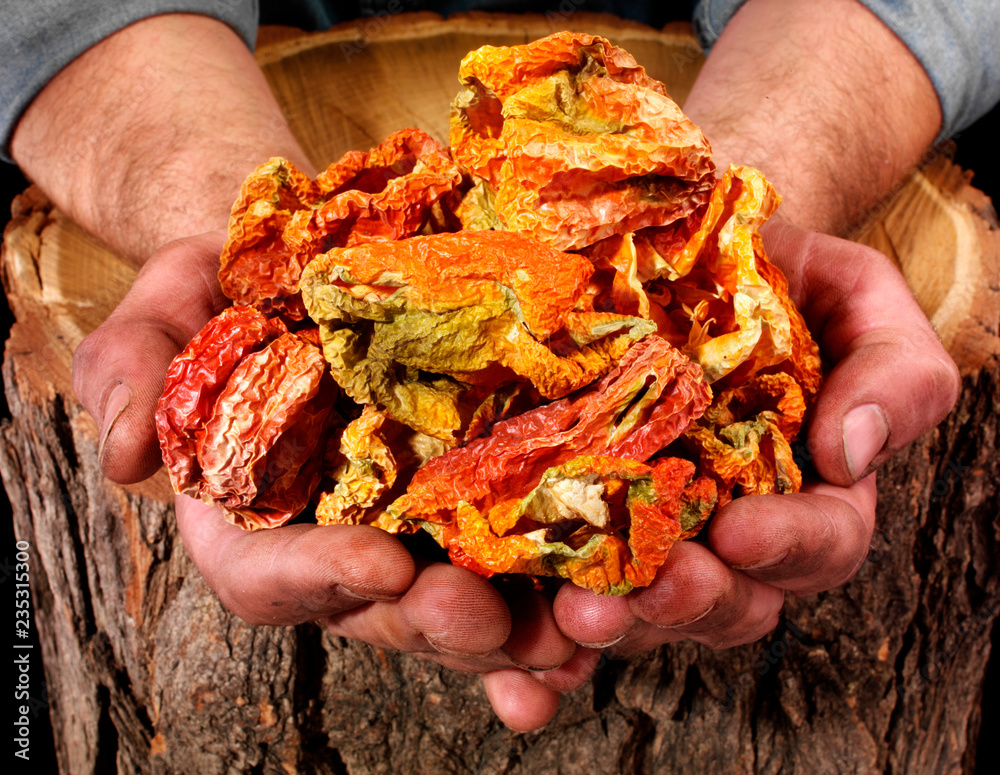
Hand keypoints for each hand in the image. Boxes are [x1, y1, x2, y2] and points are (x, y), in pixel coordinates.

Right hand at [73, 232, 591, 730]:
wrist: (312, 258)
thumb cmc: (229, 285)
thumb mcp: (163, 310)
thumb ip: (131, 374)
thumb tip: (119, 461)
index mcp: (250, 519)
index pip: (270, 576)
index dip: (320, 580)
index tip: (379, 563)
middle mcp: (335, 544)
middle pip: (384, 612)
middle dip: (438, 624)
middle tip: (493, 619)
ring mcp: (412, 531)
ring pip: (462, 607)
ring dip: (519, 635)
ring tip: (576, 638)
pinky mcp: (472, 503)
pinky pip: (519, 565)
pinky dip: (559, 600)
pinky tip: (609, 617)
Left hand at [553, 220, 959, 654]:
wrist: (683, 249)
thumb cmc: (779, 277)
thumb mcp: (861, 301)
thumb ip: (893, 372)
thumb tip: (851, 454)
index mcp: (808, 492)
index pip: (820, 542)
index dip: (787, 546)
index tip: (740, 530)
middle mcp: (731, 529)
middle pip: (729, 599)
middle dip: (692, 599)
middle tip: (649, 585)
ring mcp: (652, 530)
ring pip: (645, 606)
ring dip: (617, 618)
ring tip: (577, 610)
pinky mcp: (580, 519)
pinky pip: (568, 584)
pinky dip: (547, 621)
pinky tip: (523, 637)